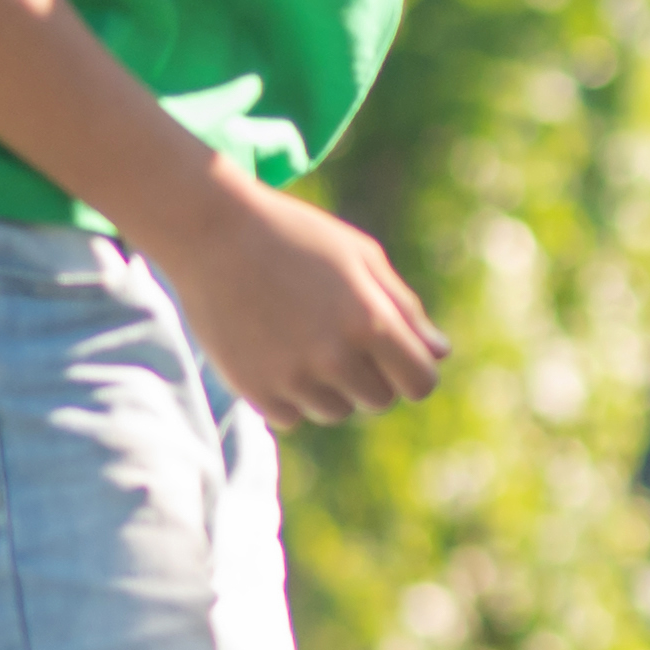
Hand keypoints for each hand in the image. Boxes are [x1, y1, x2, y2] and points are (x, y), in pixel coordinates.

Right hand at [149, 176, 447, 430]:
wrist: (210, 232)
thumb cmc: (295, 237)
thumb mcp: (362, 257)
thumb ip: (405, 309)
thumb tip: (439, 354)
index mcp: (372, 322)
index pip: (421, 384)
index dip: (413, 372)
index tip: (396, 358)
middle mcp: (335, 357)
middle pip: (378, 400)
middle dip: (371, 376)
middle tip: (339, 338)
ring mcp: (291, 377)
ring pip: (335, 411)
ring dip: (329, 388)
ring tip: (303, 341)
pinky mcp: (252, 388)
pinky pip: (291, 418)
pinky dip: (289, 397)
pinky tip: (275, 355)